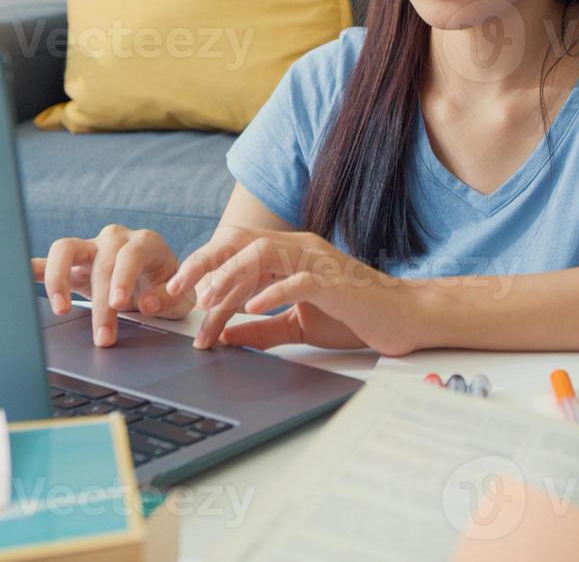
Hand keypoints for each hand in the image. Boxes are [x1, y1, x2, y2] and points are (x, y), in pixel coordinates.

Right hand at [31, 224, 196, 346]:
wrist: (157, 284)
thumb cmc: (169, 289)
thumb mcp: (180, 298)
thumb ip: (166, 299)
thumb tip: (144, 303)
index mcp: (144, 243)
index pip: (129, 255)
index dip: (122, 278)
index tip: (118, 303)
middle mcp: (114, 239)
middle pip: (100, 263)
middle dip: (100, 303)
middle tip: (102, 336)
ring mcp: (89, 248)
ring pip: (64, 249)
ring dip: (58, 279)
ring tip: (61, 309)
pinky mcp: (71, 263)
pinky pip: (46, 261)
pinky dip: (32, 269)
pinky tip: (17, 277)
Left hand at [164, 225, 423, 355]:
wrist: (404, 317)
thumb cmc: (355, 316)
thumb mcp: (298, 324)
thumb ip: (262, 330)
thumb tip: (226, 337)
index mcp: (288, 254)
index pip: (234, 251)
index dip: (202, 268)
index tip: (174, 294)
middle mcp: (299, 248)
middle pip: (238, 242)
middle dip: (202, 264)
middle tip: (174, 292)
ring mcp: (317, 261)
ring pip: (261, 255)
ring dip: (229, 279)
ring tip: (209, 304)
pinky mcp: (334, 282)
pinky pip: (297, 281)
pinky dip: (271, 293)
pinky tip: (251, 310)